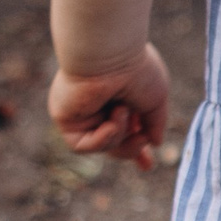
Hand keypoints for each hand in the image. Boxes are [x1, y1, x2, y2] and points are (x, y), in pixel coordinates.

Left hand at [48, 45, 170, 173]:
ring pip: (102, 145)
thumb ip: (155, 122)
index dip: (136, 148)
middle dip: (130, 149)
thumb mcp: (156, 99)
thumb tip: (155, 143)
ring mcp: (80, 113)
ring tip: (122, 109)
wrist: (110, 55)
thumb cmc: (136, 70)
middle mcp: (98, 106)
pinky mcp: (65, 118)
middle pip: (113, 144)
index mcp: (119, 98)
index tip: (148, 165)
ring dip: (119, 134)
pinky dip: (102, 138)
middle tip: (142, 140)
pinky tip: (111, 118)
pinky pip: (82, 145)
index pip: (127, 130)